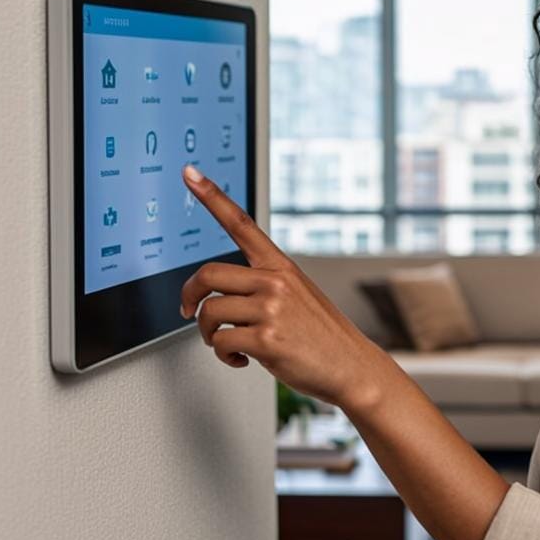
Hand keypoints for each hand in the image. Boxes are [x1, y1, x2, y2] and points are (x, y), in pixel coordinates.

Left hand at [178, 164, 386, 408]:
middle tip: (187, 312)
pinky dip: (224, 355)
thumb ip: (264, 286)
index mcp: (281, 267)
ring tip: (229, 343)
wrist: (351, 367)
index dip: (212, 196)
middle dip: (188, 297)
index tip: (190, 172)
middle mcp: (275, 282)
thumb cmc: (322, 335)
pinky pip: (220, 342)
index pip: (241, 223)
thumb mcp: (299, 296)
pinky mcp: (266, 339)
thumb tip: (219, 295)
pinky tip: (243, 358)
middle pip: (206, 274)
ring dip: (208, 334)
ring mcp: (271, 309)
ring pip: (209, 312)